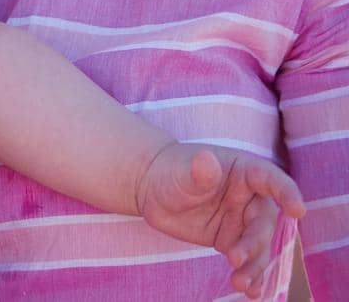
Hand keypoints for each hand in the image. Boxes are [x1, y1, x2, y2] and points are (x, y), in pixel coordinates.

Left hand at [138, 143, 305, 298]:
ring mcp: (242, 221)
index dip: (287, 193)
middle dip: (255, 242)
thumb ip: (198, 171)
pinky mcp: (232, 240)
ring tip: (242, 283)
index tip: (297, 211)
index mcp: (244, 171)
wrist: (152, 190)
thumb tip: (207, 161)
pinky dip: (251, 275)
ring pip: (258, 245)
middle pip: (264, 221)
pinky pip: (248, 259)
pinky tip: (250, 291)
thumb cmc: (170, 172)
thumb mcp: (182, 172)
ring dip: (255, 266)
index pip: (271, 179)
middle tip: (235, 257)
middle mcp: (249, 197)